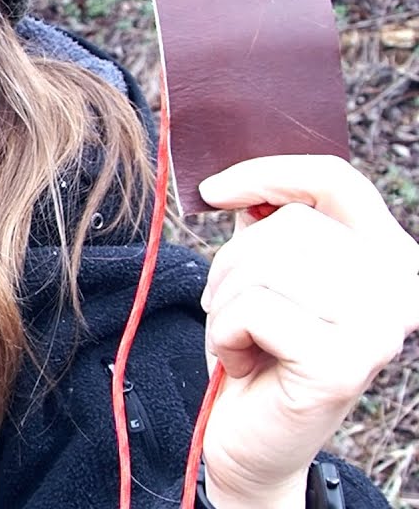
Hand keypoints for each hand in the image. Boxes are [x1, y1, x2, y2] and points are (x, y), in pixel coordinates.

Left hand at [194, 155, 418, 507]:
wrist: (252, 438)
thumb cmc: (257, 350)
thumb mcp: (264, 272)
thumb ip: (267, 221)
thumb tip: (237, 179)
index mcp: (388, 257)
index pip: (334, 180)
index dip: (268, 173)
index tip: (214, 191)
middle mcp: (399, 290)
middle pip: (287, 224)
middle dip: (233, 262)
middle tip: (233, 310)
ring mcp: (377, 328)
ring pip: (263, 264)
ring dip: (226, 302)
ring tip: (244, 338)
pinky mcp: (341, 364)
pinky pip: (251, 310)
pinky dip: (225, 334)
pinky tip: (243, 363)